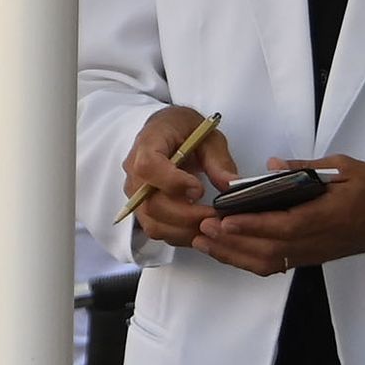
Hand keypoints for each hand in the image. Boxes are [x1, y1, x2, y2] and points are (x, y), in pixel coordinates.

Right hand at [117, 106, 235, 253]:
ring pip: (153, 222)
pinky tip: (200, 227)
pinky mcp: (142, 208)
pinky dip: (180, 235)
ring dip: (185, 230)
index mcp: (148, 143)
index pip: (148, 167)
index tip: (199, 189)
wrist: (167, 131)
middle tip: (216, 216)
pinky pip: (156, 229)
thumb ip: (218, 160)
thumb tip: (231, 186)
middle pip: (151, 203)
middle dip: (187, 216)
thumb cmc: (185, 130)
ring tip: (212, 224)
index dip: (173, 182)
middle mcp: (133, 170)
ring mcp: (136, 193)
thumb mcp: (208, 136)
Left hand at [193, 154, 364, 277]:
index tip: (224, 219)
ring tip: (206, 242)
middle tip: (202, 229)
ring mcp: (316, 252)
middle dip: (233, 242)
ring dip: (236, 254)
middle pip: (270, 249)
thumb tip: (272, 166)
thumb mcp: (345, 167)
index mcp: (328, 216)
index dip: (252, 225)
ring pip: (271, 262)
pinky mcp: (314, 257)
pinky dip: (251, 260)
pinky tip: (229, 251)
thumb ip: (307, 167)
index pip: (284, 225)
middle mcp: (320, 240)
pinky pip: (279, 264)